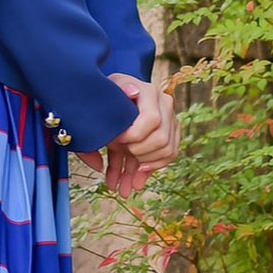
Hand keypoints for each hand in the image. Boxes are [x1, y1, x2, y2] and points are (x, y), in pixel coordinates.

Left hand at [76, 73, 179, 195]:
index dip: (134, 135)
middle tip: (118, 155)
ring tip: (123, 181)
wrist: (112, 97)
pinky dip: (150, 170)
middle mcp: (164, 105)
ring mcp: (169, 120)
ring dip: (143, 168)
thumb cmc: (107, 94)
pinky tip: (134, 181)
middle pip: (161, 139)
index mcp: (148, 92)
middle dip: (138, 153)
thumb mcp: (103, 93)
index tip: (115, 141)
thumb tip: (132, 92)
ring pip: (166, 151)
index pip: (152, 119)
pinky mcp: (169, 134)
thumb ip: (111, 95)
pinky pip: (168, 156)